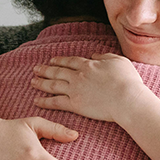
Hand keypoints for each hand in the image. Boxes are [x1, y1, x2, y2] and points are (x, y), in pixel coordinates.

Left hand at [31, 53, 149, 124]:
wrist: (127, 99)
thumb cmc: (127, 80)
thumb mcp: (119, 61)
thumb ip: (105, 56)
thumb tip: (95, 55)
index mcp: (89, 65)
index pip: (70, 61)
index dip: (60, 60)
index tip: (52, 60)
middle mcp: (78, 76)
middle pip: (58, 71)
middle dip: (45, 70)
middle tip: (36, 69)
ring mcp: (75, 90)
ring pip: (53, 85)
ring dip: (41, 83)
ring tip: (32, 82)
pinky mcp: (75, 105)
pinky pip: (56, 102)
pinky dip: (45, 101)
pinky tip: (36, 100)